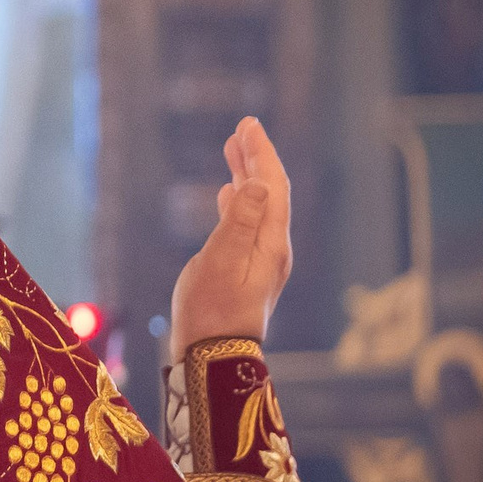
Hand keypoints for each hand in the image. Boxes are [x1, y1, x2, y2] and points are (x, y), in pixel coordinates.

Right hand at [169, 116, 294, 355]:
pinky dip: (239, 201)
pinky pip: (248, 223)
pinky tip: (228, 195)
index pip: (272, 186)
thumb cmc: (209, 311)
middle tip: (243, 127)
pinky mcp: (246, 270)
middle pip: (270, 192)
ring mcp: (260, 260)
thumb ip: (239, 221)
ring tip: (233, 150)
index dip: (261, 153)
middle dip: (257, 158)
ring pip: (259, 206)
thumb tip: (256, 183)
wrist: (212, 357)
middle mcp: (272, 248)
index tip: (248, 124)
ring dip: (248, 175)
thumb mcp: (220, 262)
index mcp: (270, 243)